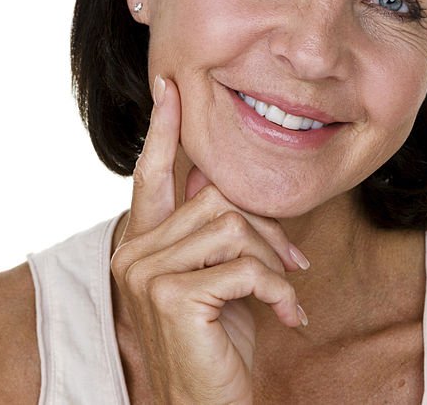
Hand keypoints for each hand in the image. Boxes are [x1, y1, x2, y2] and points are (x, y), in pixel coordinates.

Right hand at [110, 76, 307, 403]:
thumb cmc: (216, 343)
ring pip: (233, 227)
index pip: (150, 174)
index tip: (170, 85)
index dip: (164, 129)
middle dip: (266, 231)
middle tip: (293, 267)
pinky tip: (288, 316)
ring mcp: (146, 273)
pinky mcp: (171, 296)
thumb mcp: (218, 278)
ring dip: (274, 263)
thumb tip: (221, 176)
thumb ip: (214, 231)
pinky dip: (279, 291)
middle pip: (217, 198)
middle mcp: (133, 252)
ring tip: (286, 297)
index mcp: (142, 243)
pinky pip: (245, 267)